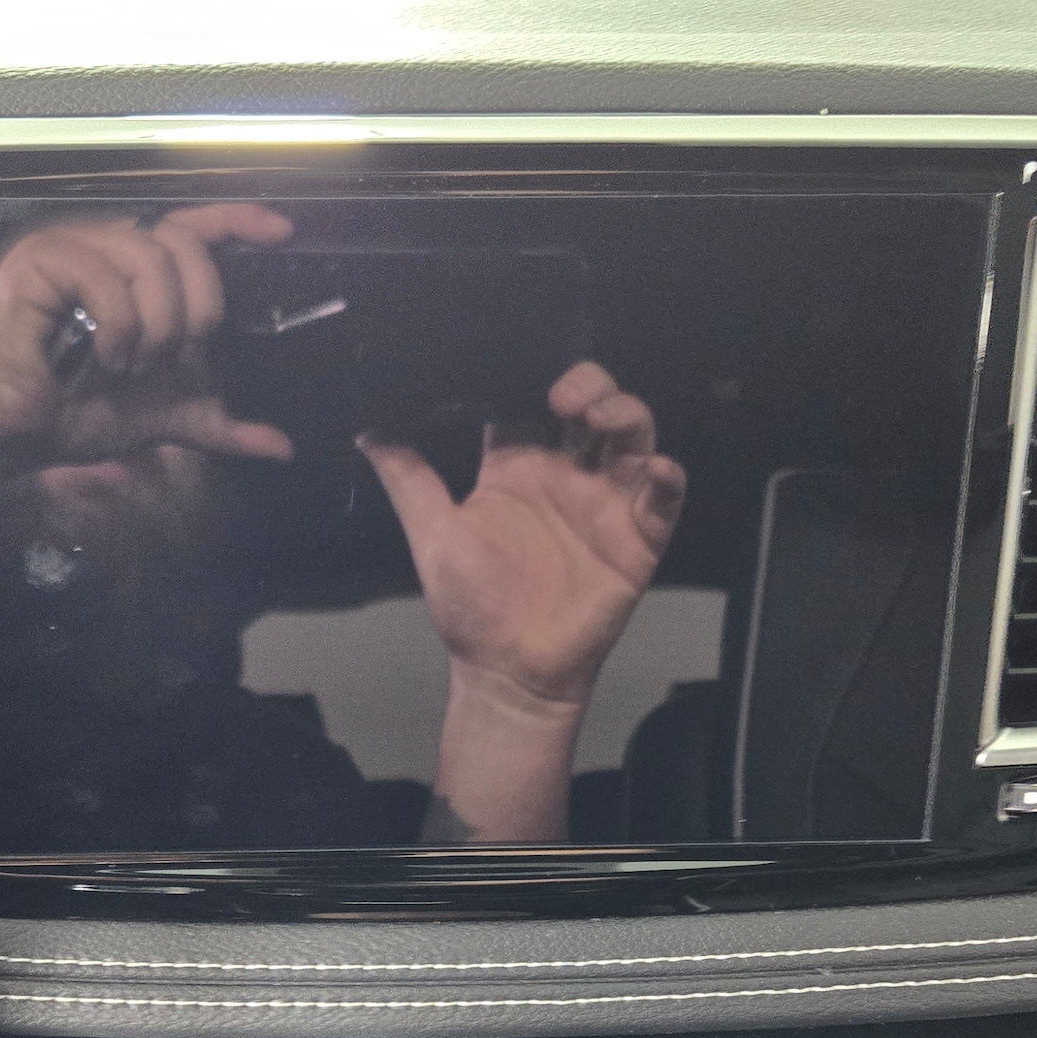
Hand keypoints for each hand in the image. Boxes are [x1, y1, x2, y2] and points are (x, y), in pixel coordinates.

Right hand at [0, 203, 295, 492]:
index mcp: (135, 275)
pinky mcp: (42, 258)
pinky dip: (116, 327)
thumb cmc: (65, 413)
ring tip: (125, 364)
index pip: (194, 230)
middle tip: (165, 357)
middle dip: (193, 310)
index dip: (238, 222)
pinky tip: (99, 356)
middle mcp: (107, 249)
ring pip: (152, 258)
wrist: (5, 433)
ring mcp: (73, 247)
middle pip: (184, 245)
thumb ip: (217, 423)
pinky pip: (107, 278)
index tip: (280, 233)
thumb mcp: (162, 419)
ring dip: (153, 326)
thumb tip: (279, 446)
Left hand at [358, 361, 686, 712]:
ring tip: (603, 419)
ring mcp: (604, 505)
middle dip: (588, 385)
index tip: (522, 366)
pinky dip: (668, 478)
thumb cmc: (471, 607)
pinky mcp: (637, 539)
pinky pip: (664, 499)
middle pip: (590, 407)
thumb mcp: (432, 535)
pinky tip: (656, 469)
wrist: (510, 671)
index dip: (530, 378)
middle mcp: (563, 478)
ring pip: (632, 437)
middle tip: (564, 397)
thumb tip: (368, 431)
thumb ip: (408, 481)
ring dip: (627, 415)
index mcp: (515, 470)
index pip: (529, 404)